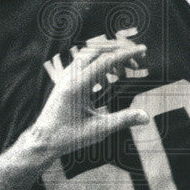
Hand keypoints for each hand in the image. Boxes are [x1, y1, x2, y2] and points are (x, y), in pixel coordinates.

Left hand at [23, 40, 149, 166]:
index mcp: (77, 85)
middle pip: (98, 50)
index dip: (126, 54)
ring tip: (126, 68)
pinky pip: (84, 62)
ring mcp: (66, 76)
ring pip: (90, 53)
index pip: (106, 60)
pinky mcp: (65, 79)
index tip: (143, 50)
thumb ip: (123, 120)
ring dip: (109, 55)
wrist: (43, 140)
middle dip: (119, 50)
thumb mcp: (98, 130)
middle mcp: (70, 76)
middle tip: (138, 60)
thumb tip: (146, 117)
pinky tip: (110, 77)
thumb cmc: (68, 137)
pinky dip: (100, 62)